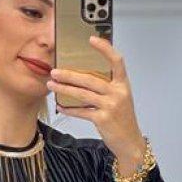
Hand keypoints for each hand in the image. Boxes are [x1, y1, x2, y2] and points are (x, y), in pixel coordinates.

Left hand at [45, 35, 146, 176]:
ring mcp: (111, 106)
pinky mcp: (103, 119)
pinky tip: (60, 106)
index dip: (105, 48)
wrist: (130, 142)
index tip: (91, 39)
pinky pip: (82, 111)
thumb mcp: (119, 99)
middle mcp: (118, 93)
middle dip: (70, 75)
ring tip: (52, 85)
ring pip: (83, 94)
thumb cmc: (122, 119)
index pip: (117, 60)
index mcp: (122, 84)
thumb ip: (106, 87)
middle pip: (90, 78)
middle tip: (55, 71)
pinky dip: (69, 109)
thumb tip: (82, 78)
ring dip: (65, 89)